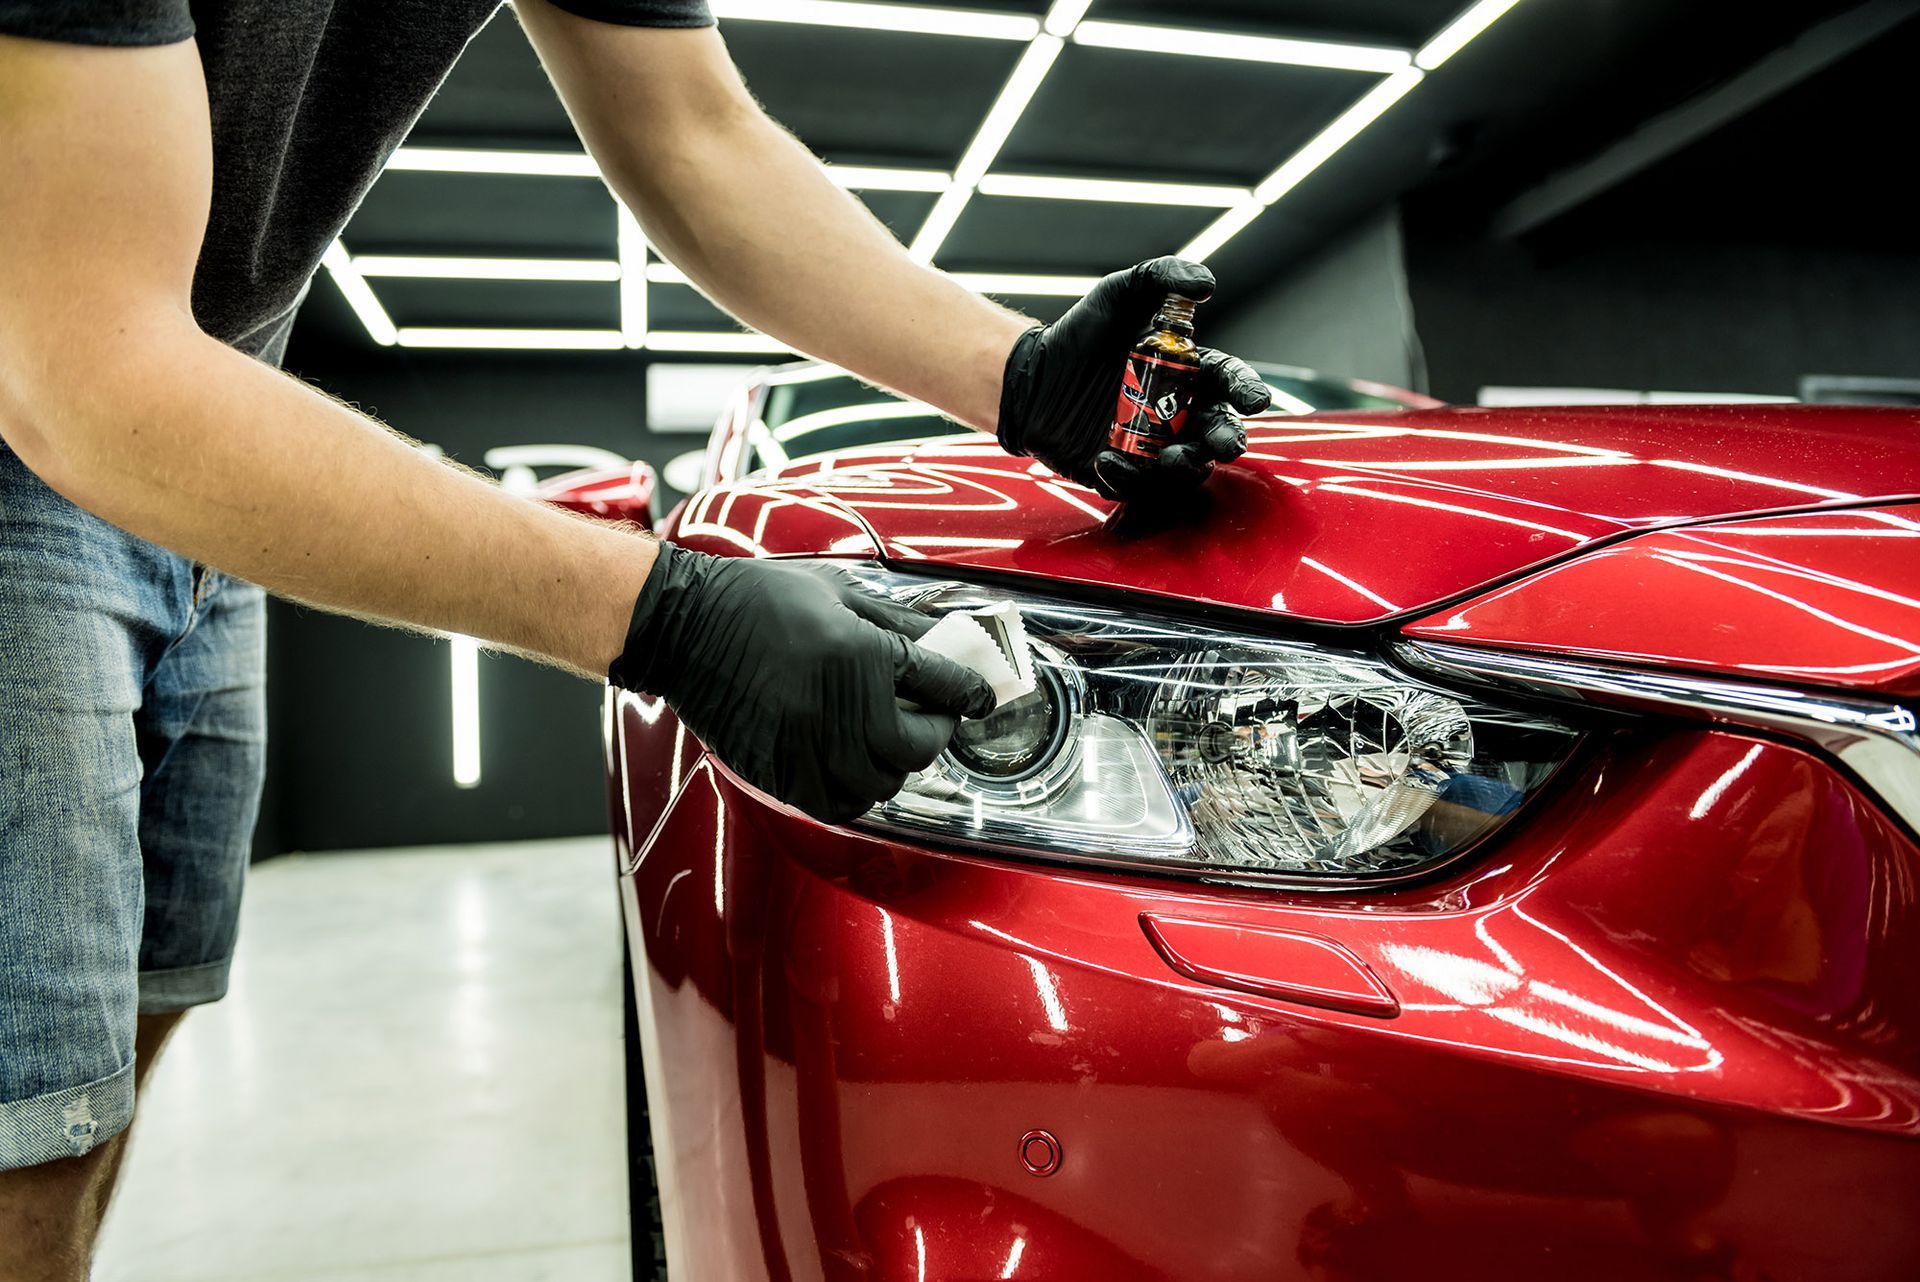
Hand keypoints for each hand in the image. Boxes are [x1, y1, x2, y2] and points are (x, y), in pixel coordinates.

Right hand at [608, 544, 995, 822]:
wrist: (685, 625)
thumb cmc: (759, 599)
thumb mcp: (840, 592)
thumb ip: (899, 623)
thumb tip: (947, 641)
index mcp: (861, 655)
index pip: (943, 687)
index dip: (971, 692)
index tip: (980, 696)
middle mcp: (839, 709)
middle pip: (917, 747)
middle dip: (932, 732)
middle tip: (930, 716)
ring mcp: (806, 746)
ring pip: (880, 785)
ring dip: (894, 765)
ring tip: (888, 741)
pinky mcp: (778, 771)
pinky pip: (836, 804)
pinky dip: (856, 792)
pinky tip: (852, 766)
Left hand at [997, 257, 1272, 500]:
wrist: (1032, 374)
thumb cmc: (1082, 334)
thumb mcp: (1118, 294)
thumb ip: (1161, 277)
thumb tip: (1206, 283)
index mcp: (1188, 372)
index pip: (1228, 381)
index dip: (1245, 390)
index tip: (1254, 400)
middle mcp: (1178, 413)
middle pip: (1217, 432)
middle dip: (1226, 439)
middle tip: (1224, 444)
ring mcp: (1152, 446)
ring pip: (1185, 469)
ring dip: (1186, 466)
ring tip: (1172, 457)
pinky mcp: (1120, 471)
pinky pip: (1133, 485)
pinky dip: (1126, 478)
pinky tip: (1106, 459)